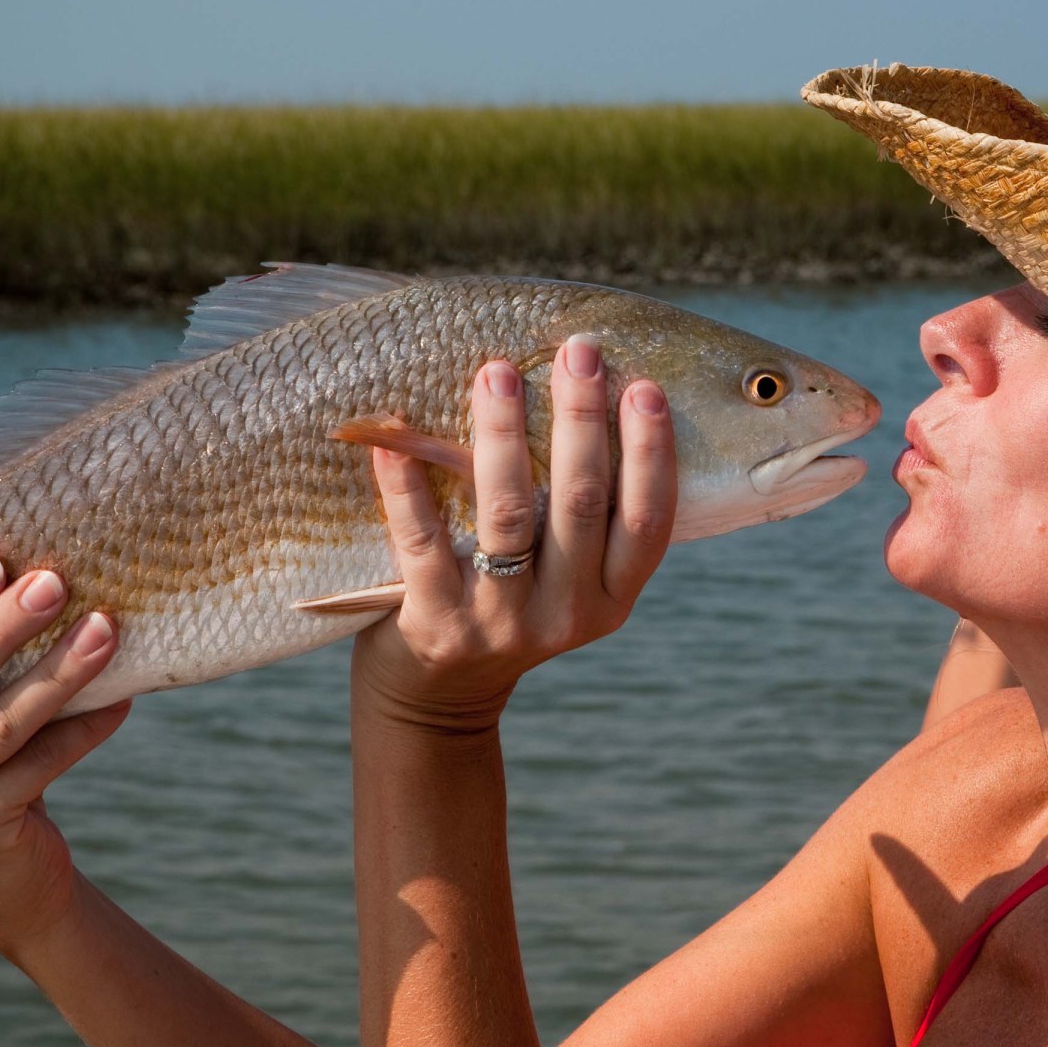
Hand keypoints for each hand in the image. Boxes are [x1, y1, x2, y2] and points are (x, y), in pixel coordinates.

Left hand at [351, 336, 676, 732]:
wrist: (438, 697)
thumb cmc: (511, 606)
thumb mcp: (568, 580)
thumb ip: (585, 518)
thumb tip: (593, 396)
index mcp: (610, 599)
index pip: (648, 521)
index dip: (651, 454)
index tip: (644, 387)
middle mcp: (565, 614)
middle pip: (580, 504)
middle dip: (580, 419)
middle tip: (578, 350)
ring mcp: (500, 622)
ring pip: (507, 515)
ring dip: (503, 436)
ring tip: (497, 371)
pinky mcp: (436, 624)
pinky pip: (422, 542)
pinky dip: (406, 488)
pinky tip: (396, 440)